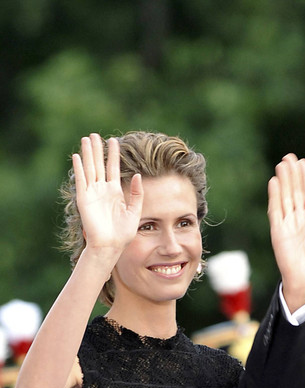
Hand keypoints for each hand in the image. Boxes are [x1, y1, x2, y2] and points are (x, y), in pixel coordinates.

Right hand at [72, 133, 143, 255]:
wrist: (111, 245)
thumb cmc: (123, 232)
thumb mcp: (135, 211)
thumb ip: (137, 193)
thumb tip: (137, 175)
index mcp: (115, 192)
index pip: (113, 168)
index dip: (113, 155)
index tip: (113, 141)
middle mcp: (103, 190)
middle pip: (99, 165)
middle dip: (98, 150)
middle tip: (95, 134)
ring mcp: (92, 193)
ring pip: (90, 169)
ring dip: (88, 154)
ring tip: (86, 139)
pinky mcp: (84, 199)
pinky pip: (81, 180)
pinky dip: (79, 168)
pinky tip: (77, 156)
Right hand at [268, 154, 304, 311]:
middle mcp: (299, 219)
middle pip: (295, 192)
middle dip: (293, 174)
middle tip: (290, 156)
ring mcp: (288, 224)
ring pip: (285, 197)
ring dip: (284, 180)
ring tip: (283, 164)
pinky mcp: (278, 232)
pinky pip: (276, 211)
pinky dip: (275, 197)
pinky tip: (275, 182)